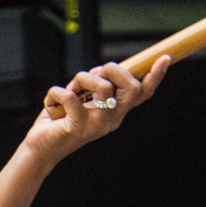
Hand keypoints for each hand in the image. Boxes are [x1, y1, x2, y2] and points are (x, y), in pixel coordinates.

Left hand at [21, 55, 168, 166]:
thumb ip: (97, 85)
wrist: (40, 148)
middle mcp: (112, 120)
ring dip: (81, 77)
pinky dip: (57, 92)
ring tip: (70, 89)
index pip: (142, 94)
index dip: (155, 77)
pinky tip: (52, 101)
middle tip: (94, 73)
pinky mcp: (78, 128)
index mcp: (117, 112)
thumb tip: (104, 69)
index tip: (165, 58)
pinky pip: (72, 97)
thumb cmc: (61, 119)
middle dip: (113, 69)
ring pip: (102, 86)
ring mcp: (98, 126)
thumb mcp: (83, 99)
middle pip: (130, 87)